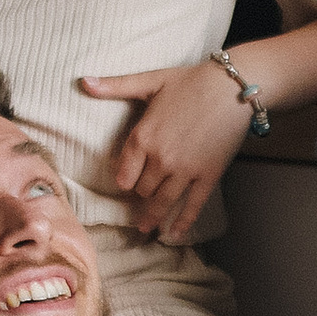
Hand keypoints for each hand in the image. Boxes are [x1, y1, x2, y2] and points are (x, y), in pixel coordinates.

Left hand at [76, 59, 250, 244]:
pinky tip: (174, 234)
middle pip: (142, 190)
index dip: (124, 180)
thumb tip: (84, 82)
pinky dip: (182, 222)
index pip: (123, 175)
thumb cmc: (191, 81)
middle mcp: (160, 158)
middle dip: (140, 194)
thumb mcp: (151, 81)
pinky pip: (192, 206)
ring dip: (152, 217)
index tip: (127, 182)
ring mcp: (185, 170)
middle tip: (140, 199)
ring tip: (145, 228)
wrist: (233, 87)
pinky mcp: (207, 176)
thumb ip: (116, 86)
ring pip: (161, 202)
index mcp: (143, 137)